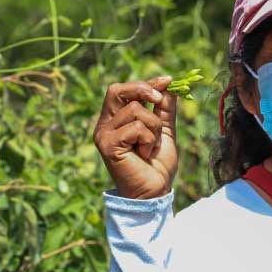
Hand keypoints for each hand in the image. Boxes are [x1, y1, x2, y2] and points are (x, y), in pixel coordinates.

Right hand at [93, 76, 177, 198]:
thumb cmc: (157, 164)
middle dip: (142, 89)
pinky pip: (136, 128)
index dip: (146, 83)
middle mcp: (105, 124)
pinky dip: (148, 140)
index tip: (167, 80)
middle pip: (117, 90)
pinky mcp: (107, 145)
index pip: (124, 90)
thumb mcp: (164, 130)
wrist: (155, 190)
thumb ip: (163, 108)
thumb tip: (167, 83)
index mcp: (115, 119)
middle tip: (159, 98)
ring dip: (153, 127)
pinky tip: (144, 154)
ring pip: (134, 110)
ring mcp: (104, 134)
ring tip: (150, 146)